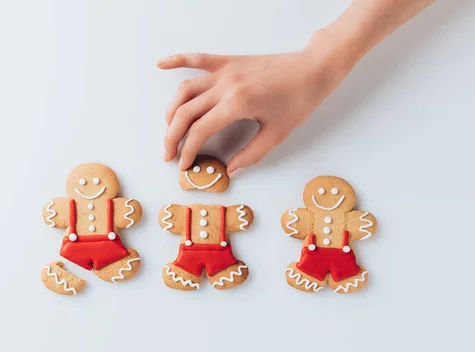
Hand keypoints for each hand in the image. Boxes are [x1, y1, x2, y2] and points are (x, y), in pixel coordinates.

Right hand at [158, 29, 355, 176]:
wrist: (313, 69)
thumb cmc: (299, 99)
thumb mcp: (277, 133)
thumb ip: (251, 154)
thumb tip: (231, 169)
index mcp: (237, 104)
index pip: (200, 131)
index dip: (188, 150)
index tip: (184, 164)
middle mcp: (225, 85)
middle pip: (186, 112)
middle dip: (172, 136)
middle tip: (168, 154)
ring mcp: (225, 70)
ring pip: (185, 89)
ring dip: (171, 109)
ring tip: (167, 127)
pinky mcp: (229, 61)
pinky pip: (198, 58)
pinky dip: (177, 59)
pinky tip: (161, 63)